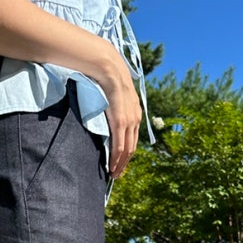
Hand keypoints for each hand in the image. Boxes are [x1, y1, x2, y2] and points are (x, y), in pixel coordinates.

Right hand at [100, 48, 142, 177]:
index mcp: (135, 112)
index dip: (127, 154)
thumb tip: (107, 112)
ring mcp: (129, 121)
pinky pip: (120, 145)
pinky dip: (117, 158)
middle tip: (117, 175)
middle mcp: (135, 118)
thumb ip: (114, 106)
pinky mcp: (121, 122)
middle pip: (132, 147)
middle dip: (125, 163)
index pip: (132, 138)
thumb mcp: (114, 95)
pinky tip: (113, 166)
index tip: (121, 164)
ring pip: (127, 150)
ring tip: (114, 175)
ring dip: (121, 164)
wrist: (108, 68)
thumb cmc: (107, 79)